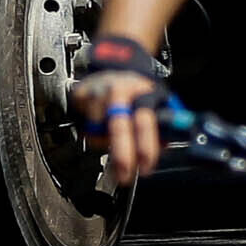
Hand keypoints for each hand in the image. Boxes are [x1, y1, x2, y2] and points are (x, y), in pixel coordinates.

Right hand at [86, 68, 166, 184]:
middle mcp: (120, 90)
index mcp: (144, 92)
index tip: (146, 167)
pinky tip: (100, 130)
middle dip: (121, 155)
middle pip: (118, 125)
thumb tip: (164, 148)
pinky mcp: (80, 95)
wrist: (115, 69)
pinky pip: (84, 125)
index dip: (146, 147)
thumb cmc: (140, 93)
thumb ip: (164, 126)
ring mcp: (97, 92)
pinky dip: (92, 134)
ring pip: (97, 128)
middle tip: (124, 176)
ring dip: (105, 144)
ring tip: (113, 144)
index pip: (145, 120)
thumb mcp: (160, 103)